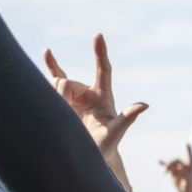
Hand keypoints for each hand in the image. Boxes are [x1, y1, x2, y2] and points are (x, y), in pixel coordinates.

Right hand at [44, 34, 146, 165]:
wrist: (92, 156)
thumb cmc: (106, 146)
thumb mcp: (116, 132)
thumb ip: (128, 118)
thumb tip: (144, 105)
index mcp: (103, 96)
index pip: (103, 70)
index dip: (100, 53)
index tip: (98, 35)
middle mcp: (89, 92)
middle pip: (68, 81)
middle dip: (60, 94)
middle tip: (63, 111)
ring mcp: (77, 95)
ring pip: (57, 83)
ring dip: (52, 96)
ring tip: (58, 113)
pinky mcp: (65, 100)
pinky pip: (57, 78)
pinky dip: (52, 65)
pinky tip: (47, 51)